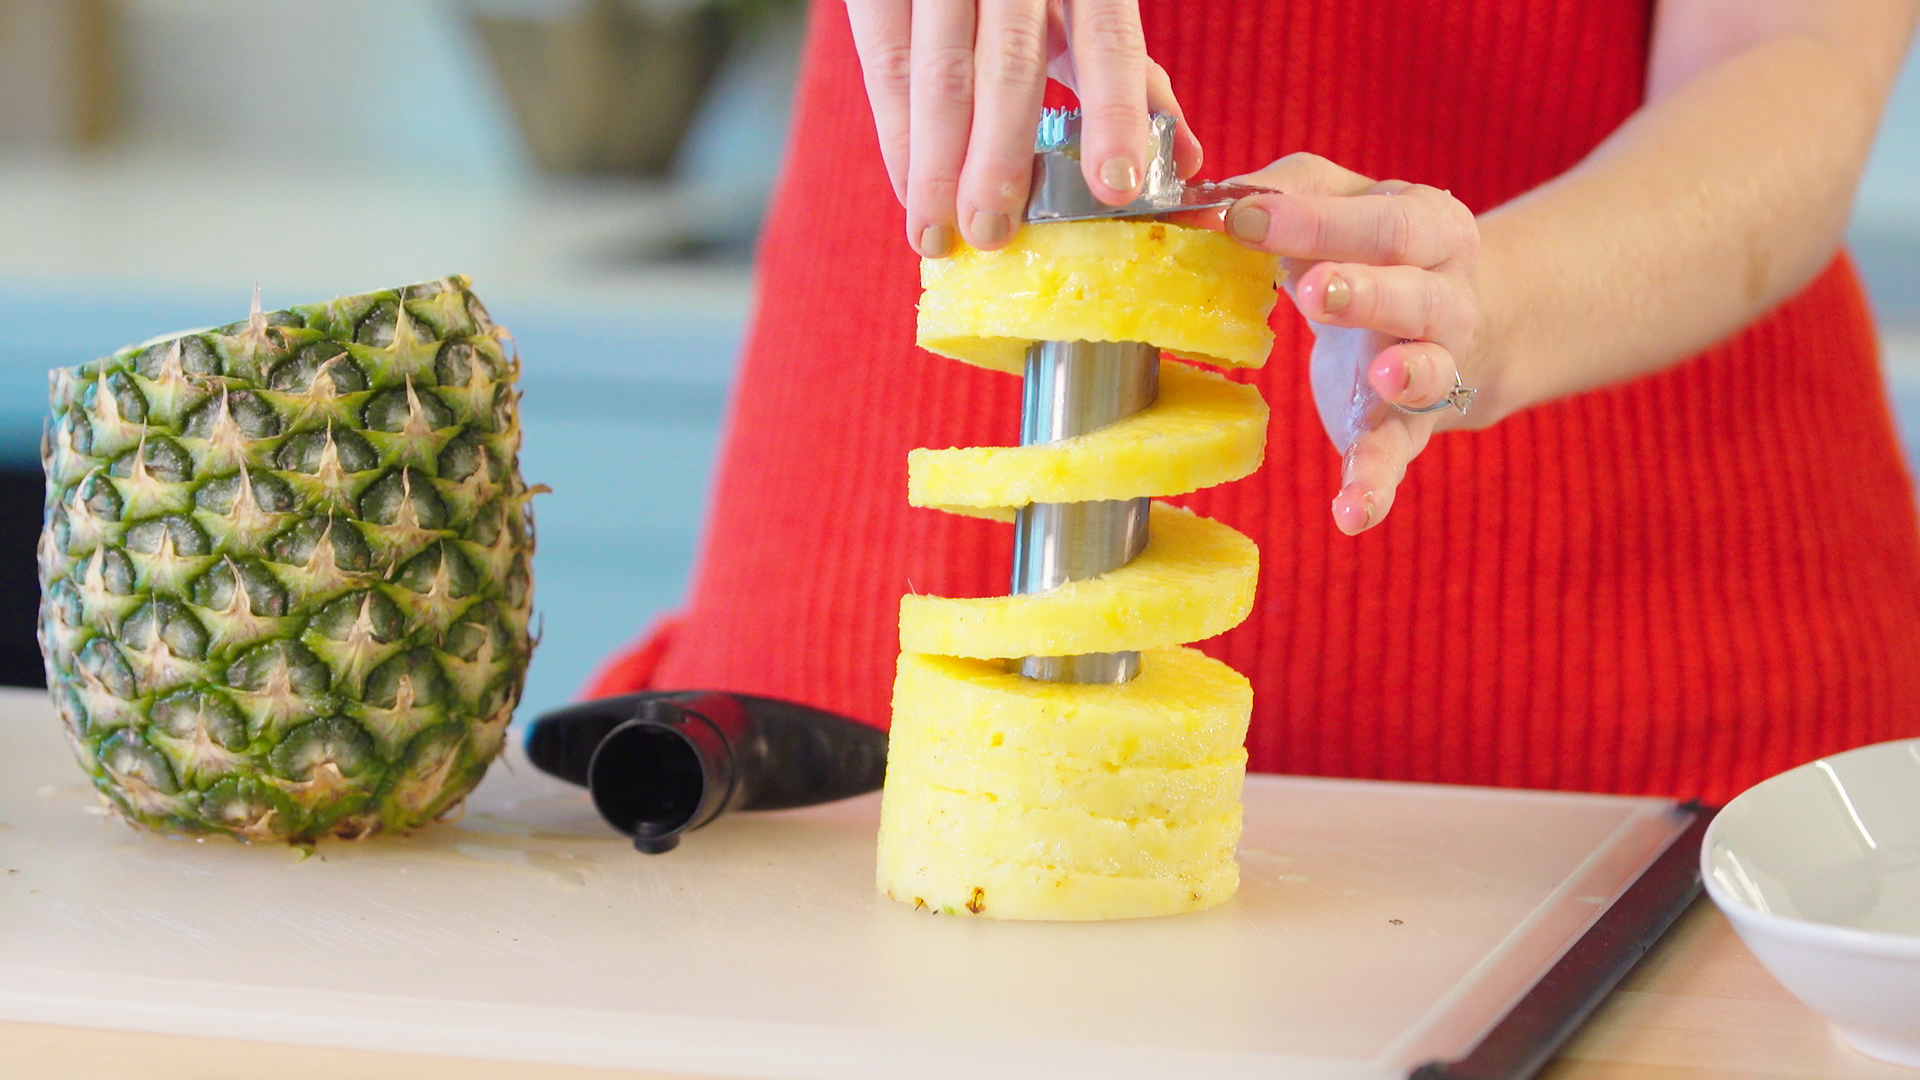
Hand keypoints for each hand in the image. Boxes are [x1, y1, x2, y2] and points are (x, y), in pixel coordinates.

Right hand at [844, 0, 1202, 256]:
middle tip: (992, 232)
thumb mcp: (1085, 13)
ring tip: (939, 233)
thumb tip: (1184, 163)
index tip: (1115, 187)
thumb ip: (1132, 80)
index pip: (1108, 45)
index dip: (1113, 116)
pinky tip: (909, 190)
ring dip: (936, 164)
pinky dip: (896, 135)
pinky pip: (884, 64)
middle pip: (1010, 68)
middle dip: (998, 159)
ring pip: (937, 73)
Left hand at [1222, 155, 1482, 535]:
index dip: (1312, 219)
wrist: (1465, 322)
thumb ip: (1286, 192)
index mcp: (1429, 228)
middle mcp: (1446, 297)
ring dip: (1407, 372)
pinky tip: (1349, 515)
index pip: (1377, 220)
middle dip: (1366, 290)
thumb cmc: (1376, 248)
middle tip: (1315, 290)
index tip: (1240, 219)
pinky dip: (1375, 488)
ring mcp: (1437, 367)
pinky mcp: (1409, 430)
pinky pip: (1397, 459)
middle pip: (1414, 291)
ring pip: (1428, 370)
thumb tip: (1205, 198)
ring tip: (1383, 374)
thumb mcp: (1344, 202)